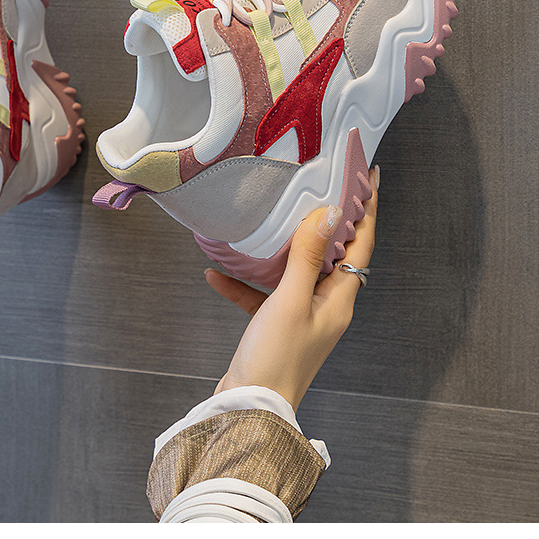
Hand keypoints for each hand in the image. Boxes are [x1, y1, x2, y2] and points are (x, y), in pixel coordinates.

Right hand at [206, 166, 378, 409]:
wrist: (249, 409)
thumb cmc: (275, 360)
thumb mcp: (290, 301)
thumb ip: (308, 257)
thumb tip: (329, 214)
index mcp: (339, 299)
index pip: (360, 243)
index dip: (366, 208)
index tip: (368, 176)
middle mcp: (326, 305)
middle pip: (332, 251)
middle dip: (328, 218)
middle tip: (322, 184)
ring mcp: (301, 315)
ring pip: (297, 269)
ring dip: (283, 247)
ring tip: (273, 219)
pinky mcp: (276, 325)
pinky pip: (262, 294)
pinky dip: (244, 282)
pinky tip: (217, 273)